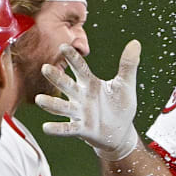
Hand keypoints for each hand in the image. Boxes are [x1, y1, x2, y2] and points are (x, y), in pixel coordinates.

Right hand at [35, 40, 140, 160]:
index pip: (80, 68)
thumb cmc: (120, 106)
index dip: (73, 58)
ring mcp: (79, 113)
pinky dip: (57, 128)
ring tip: (39, 100)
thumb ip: (128, 64)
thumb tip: (135, 43)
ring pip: (62, 106)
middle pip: (66, 85)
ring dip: (51, 104)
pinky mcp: (81, 128)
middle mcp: (81, 96)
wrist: (120, 133)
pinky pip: (67, 128)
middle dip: (56, 77)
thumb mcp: (126, 84)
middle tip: (45, 68)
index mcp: (91, 84)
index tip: (64, 47)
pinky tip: (46, 127)